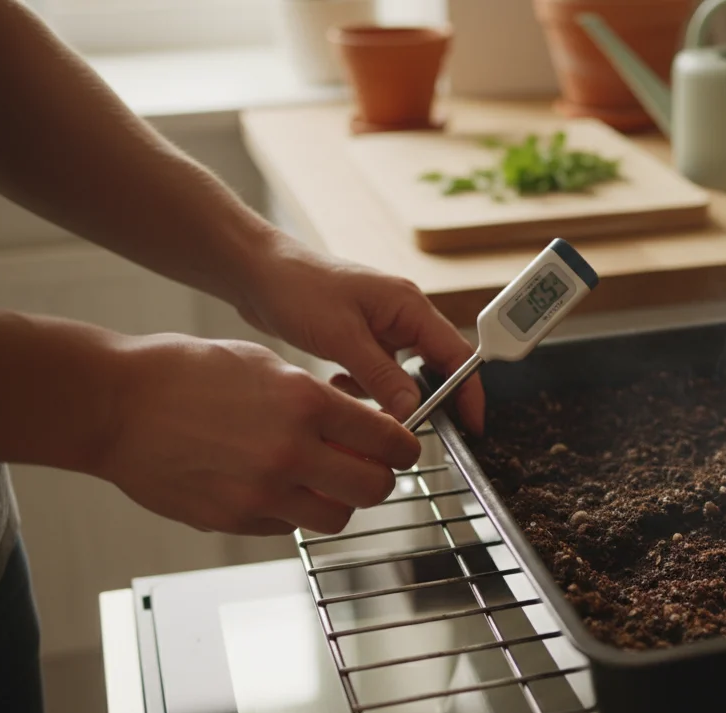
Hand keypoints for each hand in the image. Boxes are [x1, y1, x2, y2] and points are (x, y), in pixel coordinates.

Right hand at [95, 334, 419, 534]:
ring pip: (337, 517)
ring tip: (325, 479)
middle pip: (375, 487)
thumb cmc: (185, 373)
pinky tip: (277, 485)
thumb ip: (320, 399)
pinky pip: (289, 526)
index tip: (403, 446)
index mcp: (305, 404)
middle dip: (381, 477)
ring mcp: (262, 492)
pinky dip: (295, 511)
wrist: (115, 405)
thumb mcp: (267, 365)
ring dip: (341, 501)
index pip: (390, 440)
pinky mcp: (235, 519)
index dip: (405, 445)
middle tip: (372, 466)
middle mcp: (290, 453)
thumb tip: (364, 424)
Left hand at [237, 235, 484, 433]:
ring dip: (387, 395)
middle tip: (415, 428)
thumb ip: (381, 375)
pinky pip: (378, 374)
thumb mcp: (342, 337)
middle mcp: (402, 315)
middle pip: (435, 366)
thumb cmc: (297, 287)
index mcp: (409, 306)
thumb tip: (413, 408)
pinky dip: (363, 388)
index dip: (469, 391)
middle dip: (426, 398)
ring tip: (362, 404)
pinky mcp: (361, 338)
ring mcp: (382, 327)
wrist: (255, 272)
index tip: (470, 425)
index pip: (457, 354)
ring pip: (403, 375)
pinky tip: (339, 384)